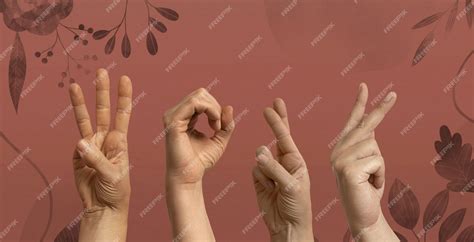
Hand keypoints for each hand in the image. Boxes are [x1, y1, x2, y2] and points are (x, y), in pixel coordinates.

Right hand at [69, 69, 132, 241]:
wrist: (104, 206)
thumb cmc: (117, 190)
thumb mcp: (113, 175)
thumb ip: (96, 159)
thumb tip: (80, 143)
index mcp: (120, 141)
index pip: (123, 114)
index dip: (124, 97)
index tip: (125, 79)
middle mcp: (106, 139)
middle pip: (104, 111)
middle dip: (103, 92)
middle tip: (102, 71)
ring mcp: (91, 146)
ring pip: (85, 120)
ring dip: (80, 103)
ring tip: (74, 85)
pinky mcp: (79, 155)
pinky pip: (76, 147)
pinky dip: (78, 149)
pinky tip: (84, 161)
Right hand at [163, 88, 234, 183]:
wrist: (189, 176)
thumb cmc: (201, 161)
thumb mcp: (219, 140)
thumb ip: (226, 124)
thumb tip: (229, 107)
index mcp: (183, 116)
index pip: (201, 99)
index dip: (215, 108)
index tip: (220, 127)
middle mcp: (175, 114)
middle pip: (200, 93)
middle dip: (215, 107)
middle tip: (219, 126)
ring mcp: (172, 116)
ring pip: (198, 96)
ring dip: (214, 109)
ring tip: (217, 127)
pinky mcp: (173, 122)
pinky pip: (194, 103)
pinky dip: (210, 110)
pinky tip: (214, 126)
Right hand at [253, 99, 312, 241]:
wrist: (288, 226)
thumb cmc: (298, 207)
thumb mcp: (291, 186)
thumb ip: (275, 168)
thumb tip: (259, 152)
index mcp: (296, 161)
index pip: (286, 137)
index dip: (278, 121)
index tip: (272, 106)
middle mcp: (284, 162)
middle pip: (275, 137)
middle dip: (274, 122)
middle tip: (271, 106)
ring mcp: (271, 169)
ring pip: (260, 157)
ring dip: (266, 169)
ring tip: (275, 185)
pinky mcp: (260, 179)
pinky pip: (254, 170)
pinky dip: (260, 179)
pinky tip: (268, 189)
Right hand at [330, 83, 397, 241]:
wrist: (362, 215)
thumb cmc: (366, 191)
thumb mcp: (368, 165)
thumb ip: (366, 146)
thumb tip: (371, 130)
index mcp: (341, 148)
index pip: (353, 122)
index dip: (359, 103)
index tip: (364, 86)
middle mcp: (338, 151)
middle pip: (365, 126)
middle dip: (381, 109)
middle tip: (394, 94)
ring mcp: (340, 159)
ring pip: (375, 147)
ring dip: (380, 167)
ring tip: (371, 180)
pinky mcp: (347, 168)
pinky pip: (377, 161)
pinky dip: (379, 175)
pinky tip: (369, 184)